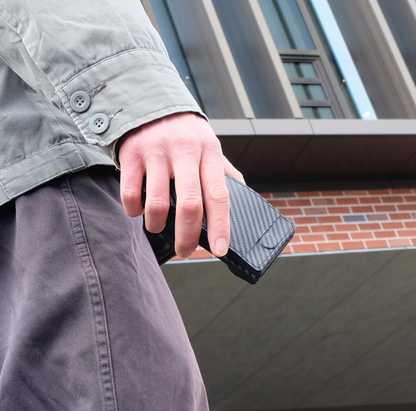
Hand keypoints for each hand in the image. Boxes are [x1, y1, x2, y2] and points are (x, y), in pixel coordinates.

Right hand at [118, 112, 243, 258]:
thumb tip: (243, 196)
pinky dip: (134, 210)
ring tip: (158, 227)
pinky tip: (139, 210)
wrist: (150, 100)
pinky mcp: (131, 154)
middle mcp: (184, 151)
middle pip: (189, 205)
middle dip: (187, 237)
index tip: (220, 249)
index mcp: (208, 152)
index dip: (221, 225)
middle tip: (185, 251)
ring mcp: (156, 152)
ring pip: (156, 204)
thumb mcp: (209, 145)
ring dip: (156, 226)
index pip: (219, 195)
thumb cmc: (185, 132)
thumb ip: (224, 170)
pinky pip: (130, 194)